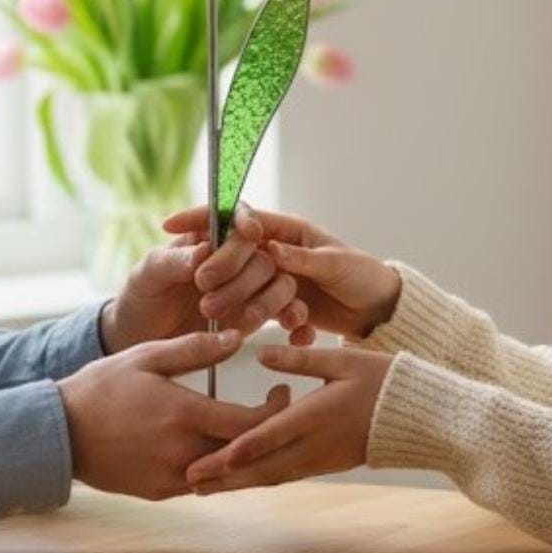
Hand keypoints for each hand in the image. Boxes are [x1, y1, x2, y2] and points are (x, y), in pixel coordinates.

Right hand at [60, 329, 292, 499]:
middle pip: (245, 452)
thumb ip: (194, 348)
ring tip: (254, 429)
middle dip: (267, 433)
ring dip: (245, 454)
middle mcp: (182, 452)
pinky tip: (221, 447)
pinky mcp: (161, 492)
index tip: (282, 392)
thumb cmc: (102, 387)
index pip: (250, 422)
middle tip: (275, 411)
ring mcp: (172, 477)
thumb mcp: (146, 357)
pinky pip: (203, 483)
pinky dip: (218, 467)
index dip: (276, 410)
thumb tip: (239, 337)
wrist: (59, 433)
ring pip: (228, 472)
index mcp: (183, 415)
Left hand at [102, 207, 308, 352]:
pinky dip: (295, 321)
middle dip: (239, 273)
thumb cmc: (142, 298)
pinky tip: (293, 332)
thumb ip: (172, 261)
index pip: (235, 218)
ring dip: (266, 301)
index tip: (249, 232)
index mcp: (209, 237)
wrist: (143, 339)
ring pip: (280, 283)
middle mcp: (236, 258)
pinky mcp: (259, 314)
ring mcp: (251, 286)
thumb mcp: (147, 275)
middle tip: (204, 289)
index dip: (246, 221)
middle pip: (261, 253)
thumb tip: (203, 251)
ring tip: (240, 321)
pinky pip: (289, 313)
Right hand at [165, 205, 398, 342]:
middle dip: (219, 273)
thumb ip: (302, 258)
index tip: (171, 225)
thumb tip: (269, 248)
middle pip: (234, 257)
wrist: (380, 308)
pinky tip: (293, 335)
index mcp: (286, 230)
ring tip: (245, 324)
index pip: (236, 216)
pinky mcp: (280, 305)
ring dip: (243, 306)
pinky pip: (264, 314)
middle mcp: (276, 251)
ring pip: (246, 289)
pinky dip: (273, 326)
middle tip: (203, 290)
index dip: (203, 217)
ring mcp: (275, 278)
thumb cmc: (363, 275)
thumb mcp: (335, 264)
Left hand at [185, 342, 393, 493]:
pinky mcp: (325, 464)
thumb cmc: (382, 380)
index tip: (200, 461)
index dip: (230, 454)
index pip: (264, 439)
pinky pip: (286, 475)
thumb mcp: (342, 360)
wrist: (419, 417)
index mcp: (313, 417)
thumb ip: (299, 360)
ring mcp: (319, 459)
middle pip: (260, 468)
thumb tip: (260, 352)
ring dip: (237, 484)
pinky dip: (260, 480)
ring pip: (270, 476)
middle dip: (223, 478)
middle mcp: (313, 445)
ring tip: (204, 488)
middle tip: (189, 484)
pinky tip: (242, 479)